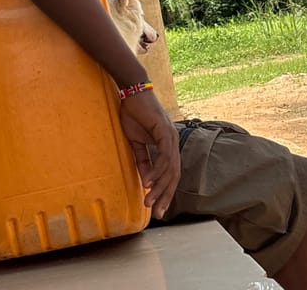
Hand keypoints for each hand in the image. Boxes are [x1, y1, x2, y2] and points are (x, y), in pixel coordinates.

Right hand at [119, 91, 179, 218]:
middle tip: (157, 213)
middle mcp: (173, 142)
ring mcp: (170, 136)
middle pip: (174, 175)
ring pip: (170, 169)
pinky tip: (147, 182)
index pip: (171, 174)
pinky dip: (157, 170)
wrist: (132, 93)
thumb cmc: (134, 114)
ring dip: (159, 187)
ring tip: (148, 200)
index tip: (157, 208)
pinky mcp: (164, 130)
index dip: (165, 192)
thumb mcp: (136, 142)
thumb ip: (143, 159)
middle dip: (165, 195)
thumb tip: (146, 179)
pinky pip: (163, 155)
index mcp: (168, 145)